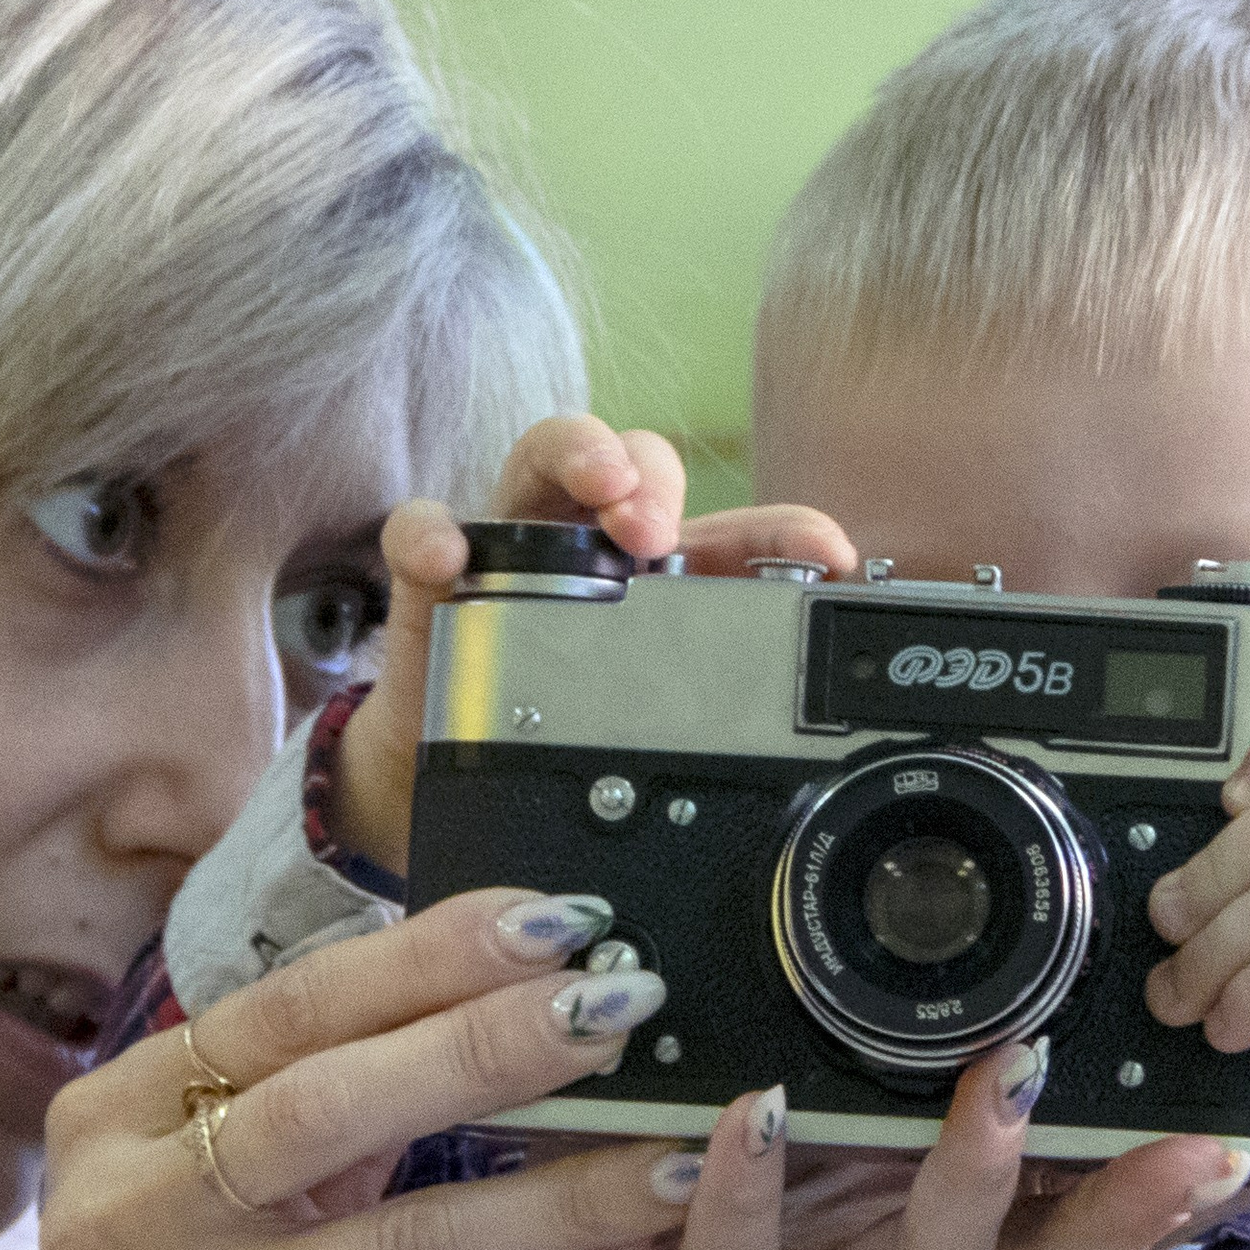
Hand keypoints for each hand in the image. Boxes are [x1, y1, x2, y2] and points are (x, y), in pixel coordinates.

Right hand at [0, 887, 728, 1249]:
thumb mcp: (201, 1215)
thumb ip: (301, 1112)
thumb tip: (478, 986)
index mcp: (106, 1126)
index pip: (280, 1011)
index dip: (423, 958)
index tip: (554, 918)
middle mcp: (119, 1216)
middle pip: (330, 1102)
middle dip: (491, 1041)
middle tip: (625, 1000)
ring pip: (405, 1235)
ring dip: (558, 1185)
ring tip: (678, 1145)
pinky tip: (625, 1247)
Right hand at [333, 416, 858, 870]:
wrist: (445, 795)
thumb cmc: (556, 741)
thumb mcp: (647, 738)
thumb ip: (707, 731)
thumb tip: (796, 779)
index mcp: (665, 586)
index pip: (732, 534)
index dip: (783, 532)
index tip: (828, 554)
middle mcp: (593, 552)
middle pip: (634, 463)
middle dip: (657, 478)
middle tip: (661, 533)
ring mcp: (511, 554)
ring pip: (541, 459)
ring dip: (578, 454)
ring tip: (602, 492)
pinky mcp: (434, 580)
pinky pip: (421, 529)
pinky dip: (434, 531)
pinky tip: (451, 556)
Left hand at [351, 1043, 1249, 1249]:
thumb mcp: (795, 1176)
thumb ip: (868, 1107)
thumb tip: (950, 1000)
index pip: (1067, 1233)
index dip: (1163, 1200)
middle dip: (1127, 1208)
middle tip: (1200, 1144)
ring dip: (974, 1179)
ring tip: (1007, 1091)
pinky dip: (748, 1180)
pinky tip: (755, 1112)